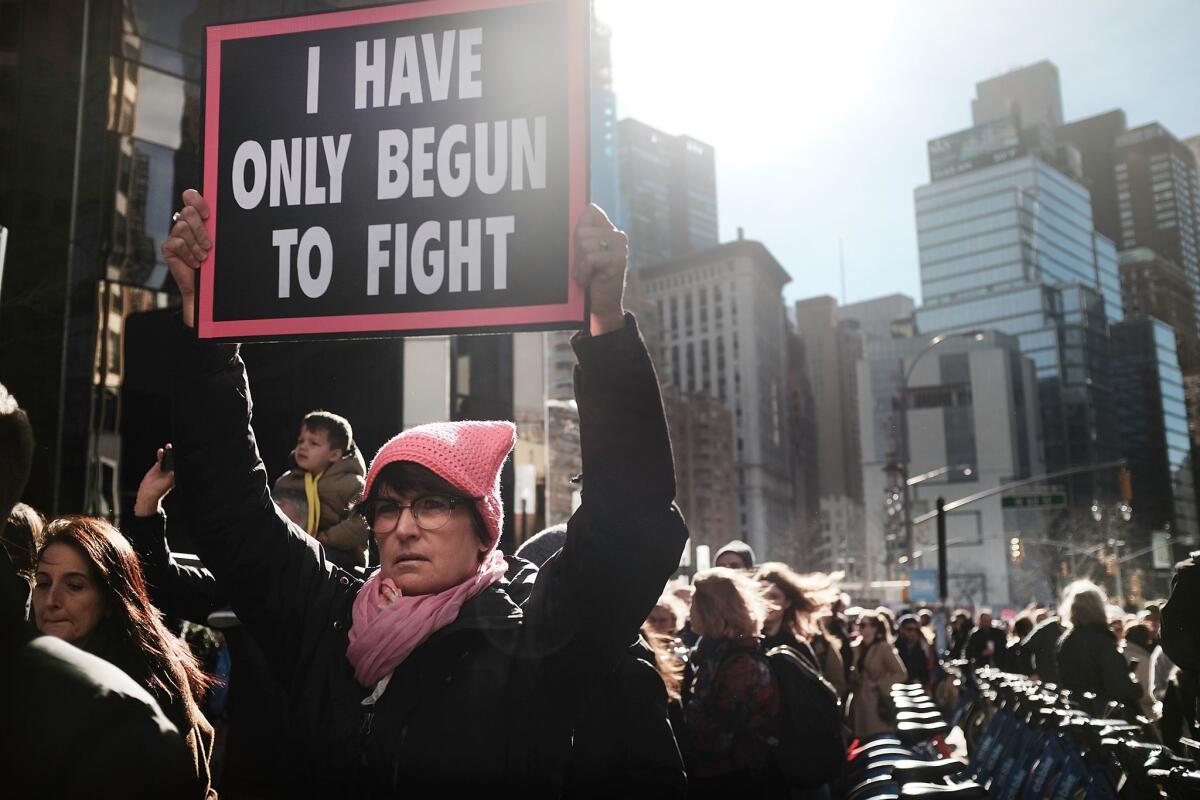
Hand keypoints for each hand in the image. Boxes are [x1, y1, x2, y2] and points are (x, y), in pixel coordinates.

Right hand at [135, 445, 175, 516]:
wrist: (148, 493)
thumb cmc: (159, 490)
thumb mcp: (168, 482)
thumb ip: (172, 476)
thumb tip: (175, 471)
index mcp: (177, 475)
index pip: (180, 465)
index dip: (181, 459)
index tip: (181, 453)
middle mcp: (172, 471)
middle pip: (174, 460)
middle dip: (175, 454)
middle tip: (176, 448)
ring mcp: (165, 469)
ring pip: (167, 459)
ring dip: (168, 453)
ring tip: (169, 446)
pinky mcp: (158, 467)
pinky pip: (160, 459)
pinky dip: (160, 455)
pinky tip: (160, 451)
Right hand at [162, 189, 211, 327]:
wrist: (208, 287)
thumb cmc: (216, 264)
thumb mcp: (219, 242)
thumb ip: (216, 227)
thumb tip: (220, 215)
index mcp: (198, 218)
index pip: (191, 197)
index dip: (197, 201)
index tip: (208, 215)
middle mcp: (184, 224)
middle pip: (188, 212)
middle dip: (201, 230)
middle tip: (209, 245)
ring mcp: (175, 235)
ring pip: (182, 227)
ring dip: (196, 244)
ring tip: (203, 256)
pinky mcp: (167, 248)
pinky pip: (177, 243)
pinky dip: (188, 254)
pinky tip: (194, 262)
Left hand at [572, 204, 627, 335]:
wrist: (601, 306)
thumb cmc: (589, 279)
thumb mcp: (582, 254)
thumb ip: (581, 235)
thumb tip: (576, 213)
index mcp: (609, 231)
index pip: (590, 211)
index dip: (579, 229)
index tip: (580, 249)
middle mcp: (618, 236)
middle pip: (582, 230)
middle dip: (576, 252)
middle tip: (584, 267)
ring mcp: (620, 247)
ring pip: (584, 244)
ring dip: (579, 264)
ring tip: (586, 274)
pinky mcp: (618, 260)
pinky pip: (590, 258)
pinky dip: (583, 272)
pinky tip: (588, 280)